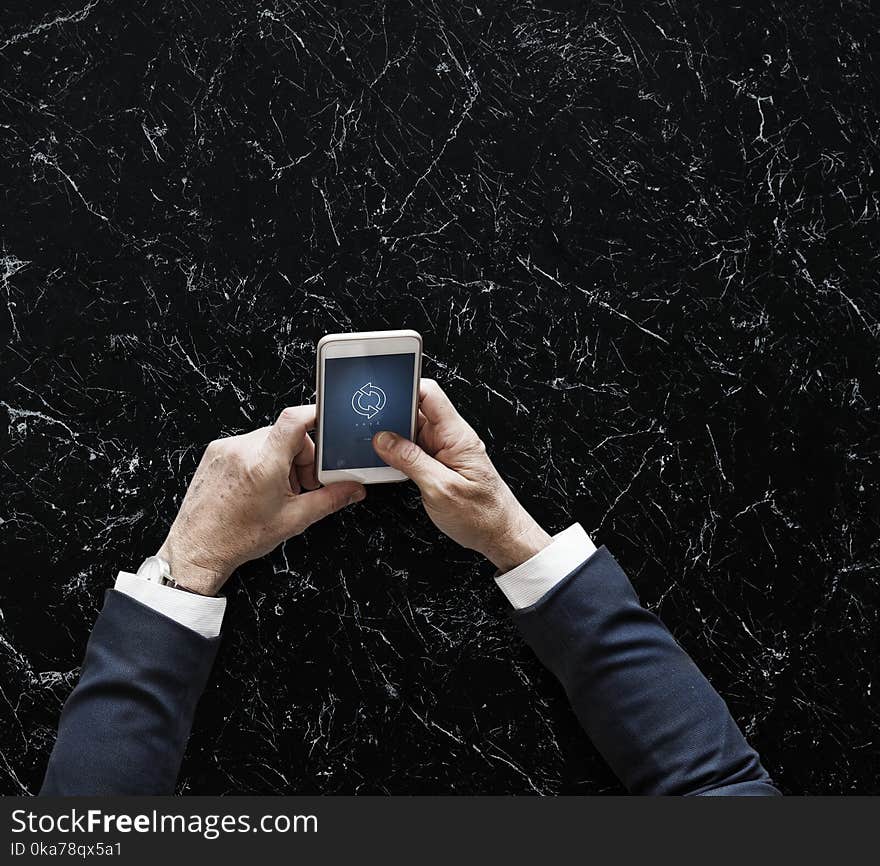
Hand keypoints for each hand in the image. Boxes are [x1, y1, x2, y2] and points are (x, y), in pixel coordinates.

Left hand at [158, 406, 365, 595]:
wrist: (198, 549)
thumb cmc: (238, 538)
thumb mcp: (294, 520)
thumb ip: (330, 500)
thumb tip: (352, 490)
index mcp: (264, 464)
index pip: (295, 419)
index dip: (316, 416)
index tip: (326, 425)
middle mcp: (243, 450)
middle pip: (287, 434)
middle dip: (302, 456)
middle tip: (300, 485)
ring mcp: (226, 449)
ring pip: (269, 440)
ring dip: (282, 460)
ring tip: (277, 491)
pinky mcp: (215, 452)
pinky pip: (249, 445)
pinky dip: (261, 460)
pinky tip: (259, 486)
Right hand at [372, 380, 550, 571]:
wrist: (500, 536)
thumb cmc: (482, 516)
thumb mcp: (441, 489)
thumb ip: (411, 461)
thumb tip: (384, 440)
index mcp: (457, 436)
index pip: (430, 394)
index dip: (405, 386)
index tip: (381, 391)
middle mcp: (451, 438)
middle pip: (416, 410)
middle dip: (391, 414)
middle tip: (367, 424)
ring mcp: (445, 451)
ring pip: (412, 431)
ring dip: (393, 437)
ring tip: (372, 445)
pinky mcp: (440, 465)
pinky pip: (415, 450)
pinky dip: (399, 453)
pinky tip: (386, 461)